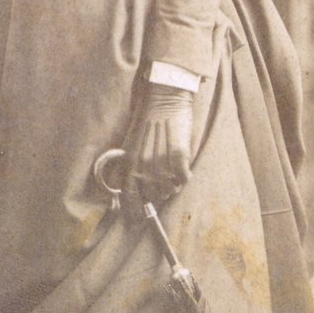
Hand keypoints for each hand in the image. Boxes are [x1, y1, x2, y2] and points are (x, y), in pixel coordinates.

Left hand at [123, 83, 194, 206]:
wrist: (163, 98)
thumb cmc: (146, 118)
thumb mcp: (130, 143)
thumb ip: (129, 165)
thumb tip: (129, 186)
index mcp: (129, 162)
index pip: (129, 195)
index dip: (134, 208)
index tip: (138, 214)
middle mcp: (144, 165)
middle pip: (152, 195)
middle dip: (158, 194)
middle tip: (163, 187)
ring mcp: (162, 162)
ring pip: (169, 189)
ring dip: (172, 187)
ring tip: (174, 178)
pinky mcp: (179, 156)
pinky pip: (184, 178)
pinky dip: (185, 177)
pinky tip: (184, 170)